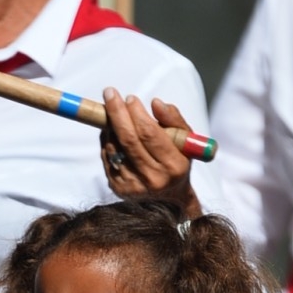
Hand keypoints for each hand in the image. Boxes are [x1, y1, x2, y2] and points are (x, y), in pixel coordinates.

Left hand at [100, 91, 202, 216]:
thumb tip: (155, 103)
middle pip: (129, 140)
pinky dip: (107, 140)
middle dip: (117, 112)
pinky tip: (112, 132)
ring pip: (115, 148)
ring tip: (111, 112)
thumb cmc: (178, 161)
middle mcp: (154, 179)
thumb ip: (174, 119)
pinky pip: (108, 157)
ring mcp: (134, 187)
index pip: (149, 134)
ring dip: (109, 125)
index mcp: (174, 166)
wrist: (169, 199)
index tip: (130, 98)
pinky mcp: (119, 189)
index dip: (136, 113)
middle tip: (110, 93)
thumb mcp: (185, 140)